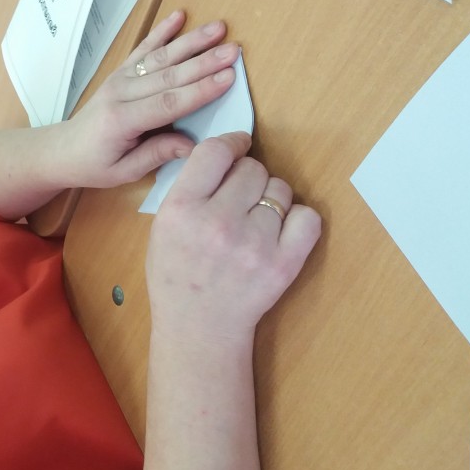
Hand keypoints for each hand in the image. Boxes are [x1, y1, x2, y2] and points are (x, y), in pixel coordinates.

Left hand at [57, 10, 239, 188]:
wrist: (63, 149)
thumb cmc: (94, 165)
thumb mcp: (124, 171)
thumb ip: (157, 155)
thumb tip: (193, 145)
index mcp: (121, 120)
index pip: (167, 103)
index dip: (199, 90)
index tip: (228, 78)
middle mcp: (120, 93)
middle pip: (168, 74)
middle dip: (204, 61)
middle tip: (234, 50)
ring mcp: (120, 79)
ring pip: (160, 57)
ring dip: (191, 41)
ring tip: (219, 28)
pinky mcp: (121, 72)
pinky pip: (144, 49)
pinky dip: (162, 31)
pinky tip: (179, 15)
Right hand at [146, 132, 321, 344]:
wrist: (198, 327)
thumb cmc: (177, 276)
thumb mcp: (162, 226)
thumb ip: (189, 188)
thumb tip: (226, 154)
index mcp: (181, 209)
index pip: (216, 152)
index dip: (232, 143)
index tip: (238, 147)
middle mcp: (218, 222)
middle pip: (253, 168)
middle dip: (249, 177)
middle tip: (241, 197)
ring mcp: (254, 243)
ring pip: (281, 190)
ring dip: (272, 199)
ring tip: (256, 221)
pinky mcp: (284, 263)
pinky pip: (308, 217)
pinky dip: (298, 219)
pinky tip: (280, 231)